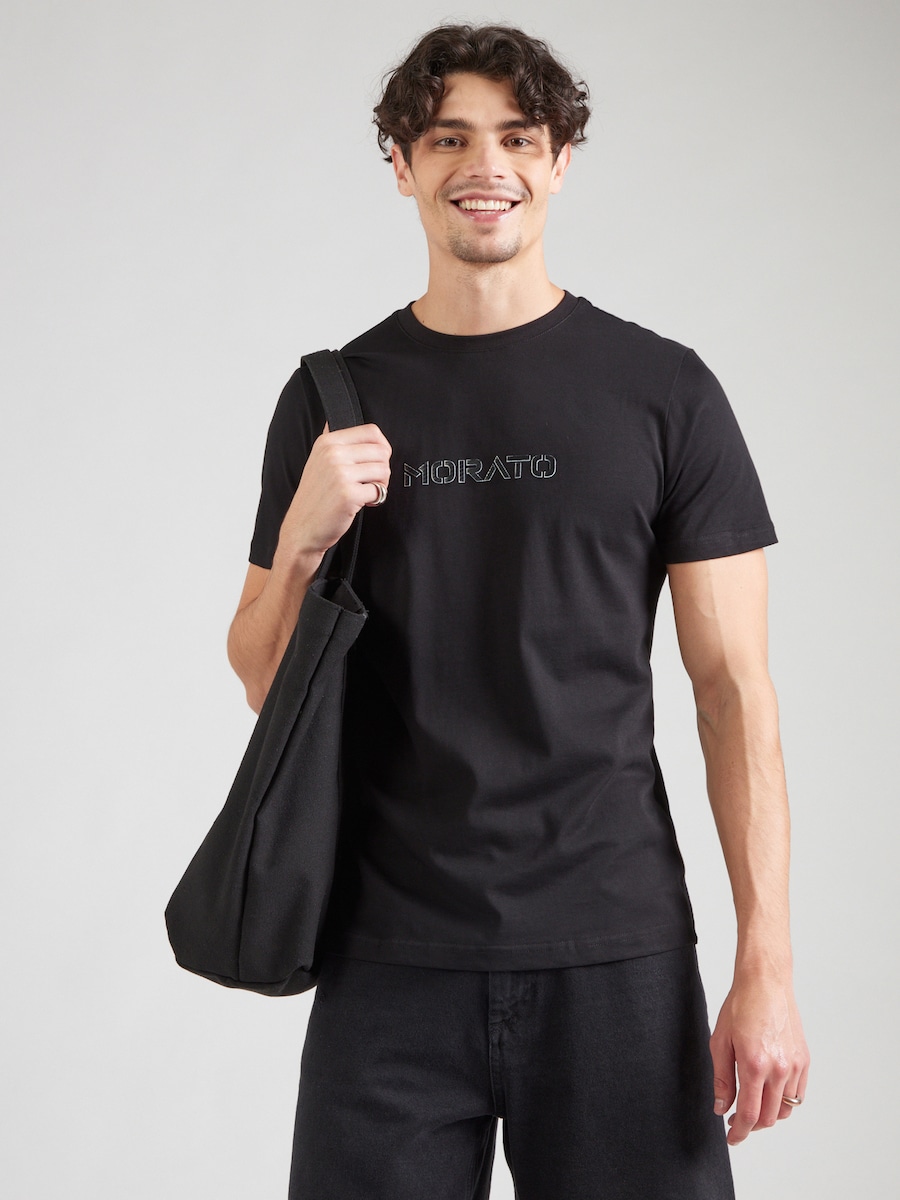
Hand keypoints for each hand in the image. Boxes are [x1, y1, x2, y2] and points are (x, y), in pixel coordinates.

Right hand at [277, 422, 391, 562]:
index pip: (372, 431)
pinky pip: (379, 490)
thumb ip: (338, 443)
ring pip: (383, 470)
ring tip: (366, 492)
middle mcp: (332, 454)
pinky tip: (362, 503)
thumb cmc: (315, 498)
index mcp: (327, 442)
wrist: (302, 528)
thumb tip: (363, 432)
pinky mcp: (349, 494)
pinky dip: (376, 499)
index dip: (382, 447)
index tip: (377, 460)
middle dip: (383, 468)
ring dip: (381, 484)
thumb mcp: (318, 461)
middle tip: (371, 482)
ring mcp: (340, 474)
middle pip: (381, 451)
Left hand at [710, 973, 808, 1145]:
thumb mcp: (720, 1041)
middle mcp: (779, 1069)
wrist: (766, 983)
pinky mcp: (804, 1060)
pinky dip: (783, 1100)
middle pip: (770, 1117)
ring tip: (752, 1106)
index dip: (740, 1132)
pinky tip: (769, 1092)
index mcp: (755, 1065)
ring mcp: (795, 1065)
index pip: (750, 1114)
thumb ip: (722, 1078)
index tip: (732, 1138)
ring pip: (785, 1109)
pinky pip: (797, 1094)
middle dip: (752, 1126)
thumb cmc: (741, 1006)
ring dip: (769, 1114)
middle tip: (737, 1121)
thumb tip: (722, 1107)